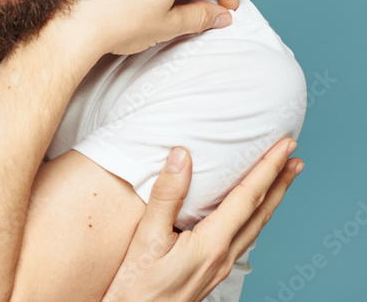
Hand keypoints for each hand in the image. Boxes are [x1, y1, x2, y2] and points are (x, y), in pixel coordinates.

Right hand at [101, 138, 302, 301]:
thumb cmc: (137, 285)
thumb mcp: (146, 237)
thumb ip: (166, 195)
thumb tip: (181, 157)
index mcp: (211, 244)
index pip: (247, 198)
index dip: (268, 168)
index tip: (284, 146)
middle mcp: (223, 256)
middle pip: (261, 213)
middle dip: (280, 183)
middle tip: (295, 158)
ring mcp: (220, 266)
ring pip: (255, 227)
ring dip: (270, 200)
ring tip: (280, 180)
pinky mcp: (212, 271)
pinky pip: (243, 238)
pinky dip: (253, 217)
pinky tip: (248, 214)